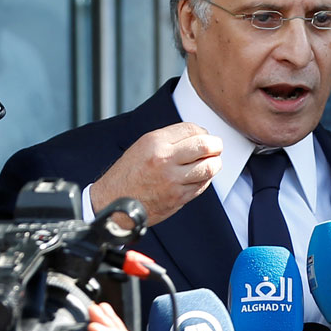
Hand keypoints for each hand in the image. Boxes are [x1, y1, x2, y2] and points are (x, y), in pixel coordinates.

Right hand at [89, 123, 221, 224]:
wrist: (114, 202)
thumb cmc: (128, 174)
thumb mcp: (143, 146)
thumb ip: (170, 140)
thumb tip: (198, 137)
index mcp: (155, 142)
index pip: (191, 129)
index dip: (203, 132)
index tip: (205, 137)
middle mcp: (164, 159)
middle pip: (205, 146)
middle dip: (216, 146)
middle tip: (216, 148)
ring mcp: (172, 180)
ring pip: (208, 167)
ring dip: (214, 164)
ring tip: (211, 163)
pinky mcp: (178, 198)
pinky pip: (202, 185)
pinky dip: (205, 180)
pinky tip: (199, 177)